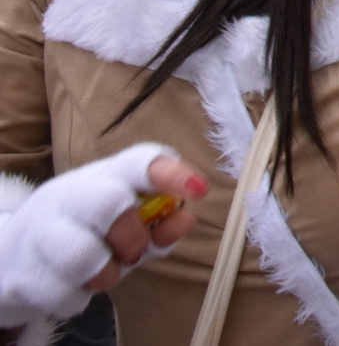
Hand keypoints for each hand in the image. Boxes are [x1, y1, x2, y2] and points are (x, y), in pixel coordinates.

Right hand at [0, 146, 203, 323]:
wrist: (18, 256)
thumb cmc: (91, 231)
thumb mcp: (129, 220)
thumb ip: (161, 220)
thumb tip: (185, 219)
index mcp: (103, 176)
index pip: (139, 161)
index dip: (172, 174)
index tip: (199, 190)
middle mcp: (69, 195)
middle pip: (109, 203)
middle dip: (133, 236)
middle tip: (133, 252)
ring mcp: (40, 233)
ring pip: (82, 255)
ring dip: (107, 274)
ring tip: (104, 272)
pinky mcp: (25, 274)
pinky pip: (66, 294)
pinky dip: (80, 297)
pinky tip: (73, 285)